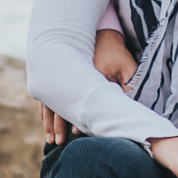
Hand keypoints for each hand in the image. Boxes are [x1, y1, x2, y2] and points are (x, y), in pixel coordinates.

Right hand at [40, 30, 138, 144]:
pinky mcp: (59, 76)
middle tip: (56, 143)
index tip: (74, 134)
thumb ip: (130, 84)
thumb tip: (132, 106)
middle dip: (57, 124)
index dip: (75, 118)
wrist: (103, 35)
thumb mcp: (127, 66)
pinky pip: (48, 96)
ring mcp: (62, 76)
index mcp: (87, 73)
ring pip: (50, 101)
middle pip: (59, 103)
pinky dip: (47, 110)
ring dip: (49, 121)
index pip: (77, 99)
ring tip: (49, 139)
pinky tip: (46, 122)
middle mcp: (70, 75)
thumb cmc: (116, 53)